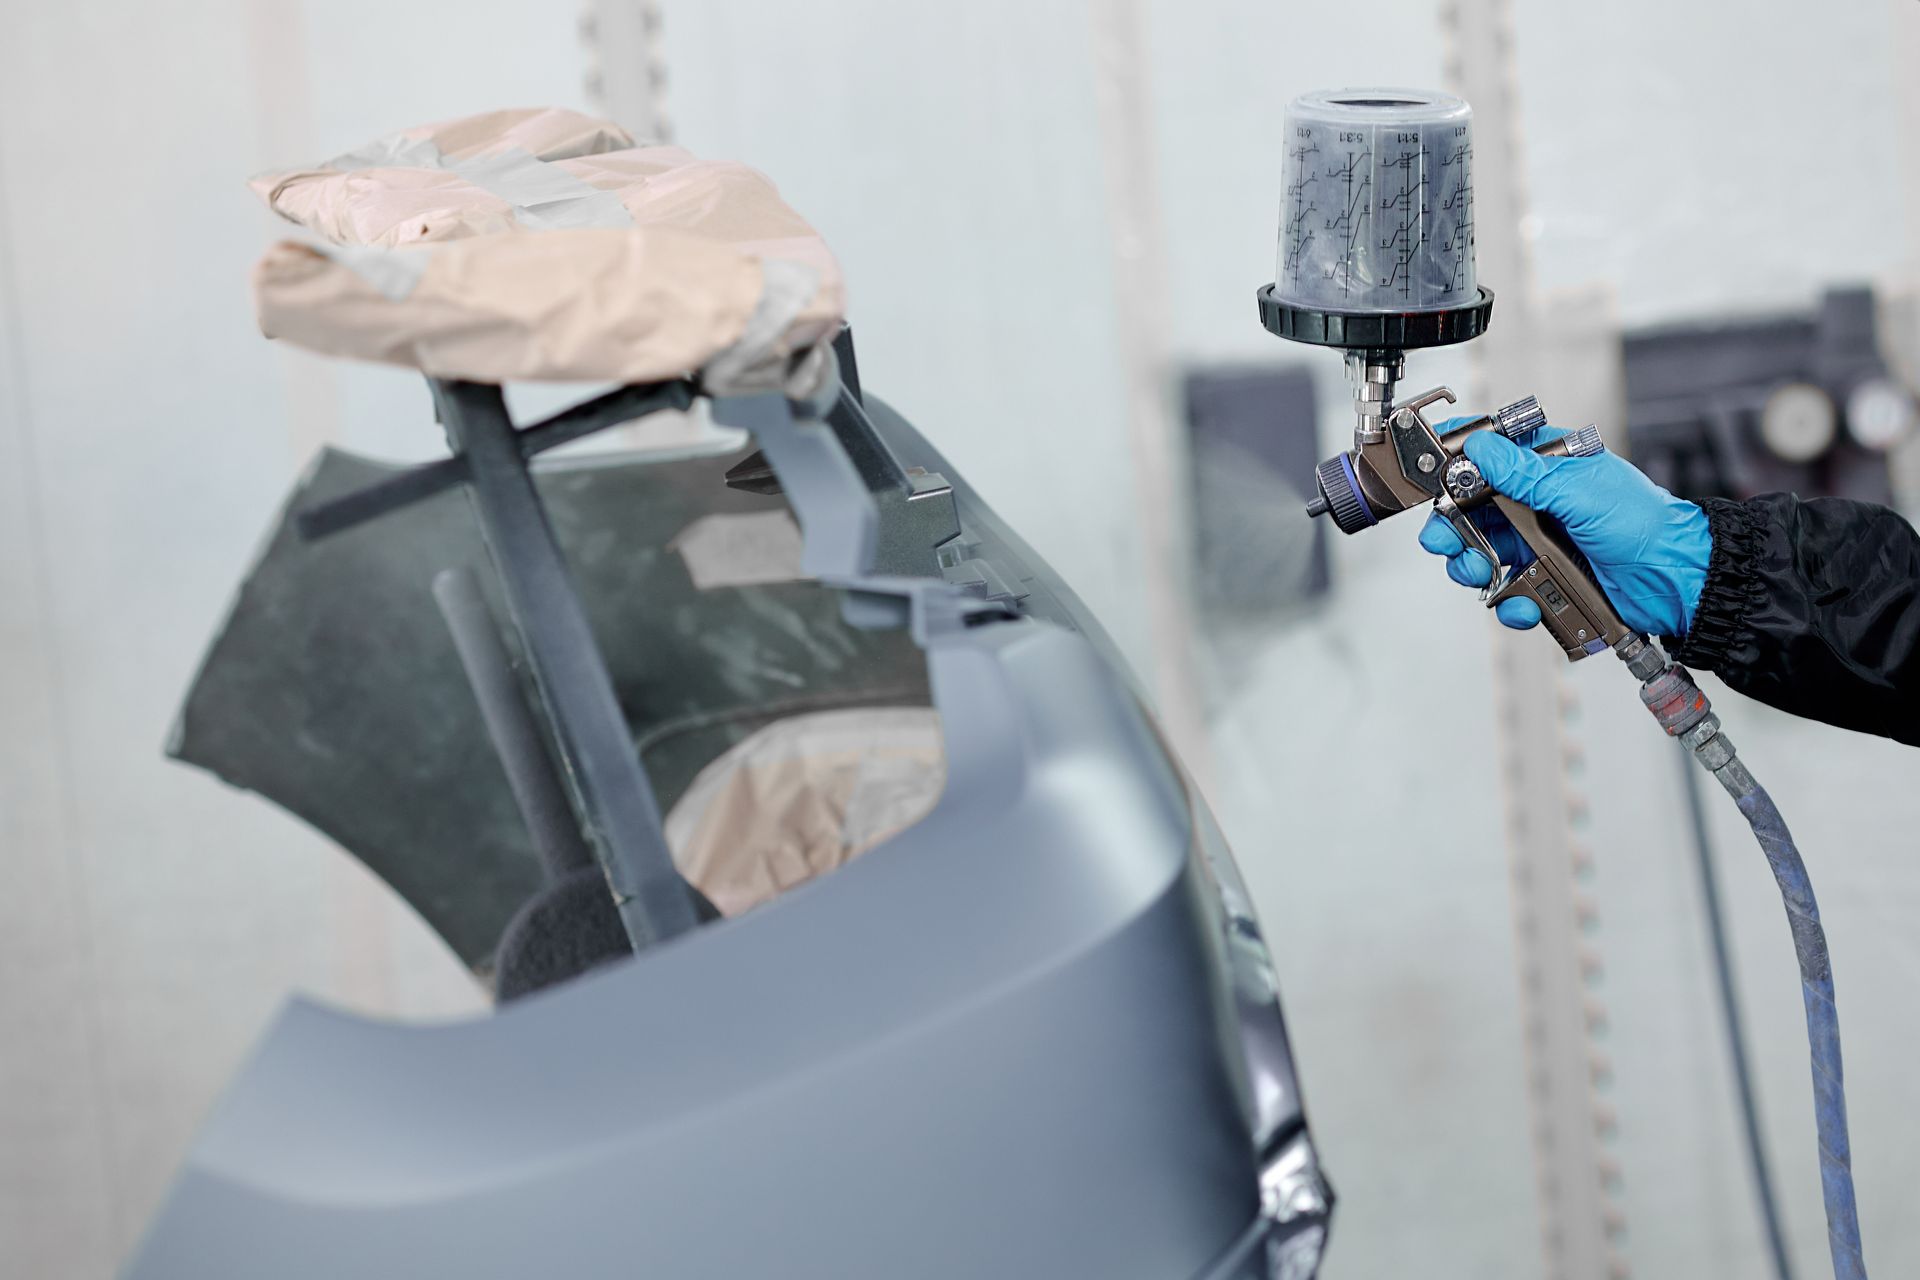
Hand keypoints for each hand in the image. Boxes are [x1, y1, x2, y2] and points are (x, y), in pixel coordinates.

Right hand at [1416, 421, 1711, 636]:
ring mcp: (1535, 539)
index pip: (1485, 453)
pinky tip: (1521, 601)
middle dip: (1451, 528)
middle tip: (1447, 541)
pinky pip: (1504, 589)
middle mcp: (1533, 500)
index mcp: (1543, 464)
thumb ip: (1523, 473)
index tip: (1426, 476)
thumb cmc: (1641, 522)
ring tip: (1483, 575)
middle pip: (1467, 509)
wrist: (1672, 578)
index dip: (1450, 462)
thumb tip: (1479, 449)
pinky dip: (1507, 600)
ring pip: (1478, 551)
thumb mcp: (1578, 489)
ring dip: (1472, 566)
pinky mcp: (1540, 575)